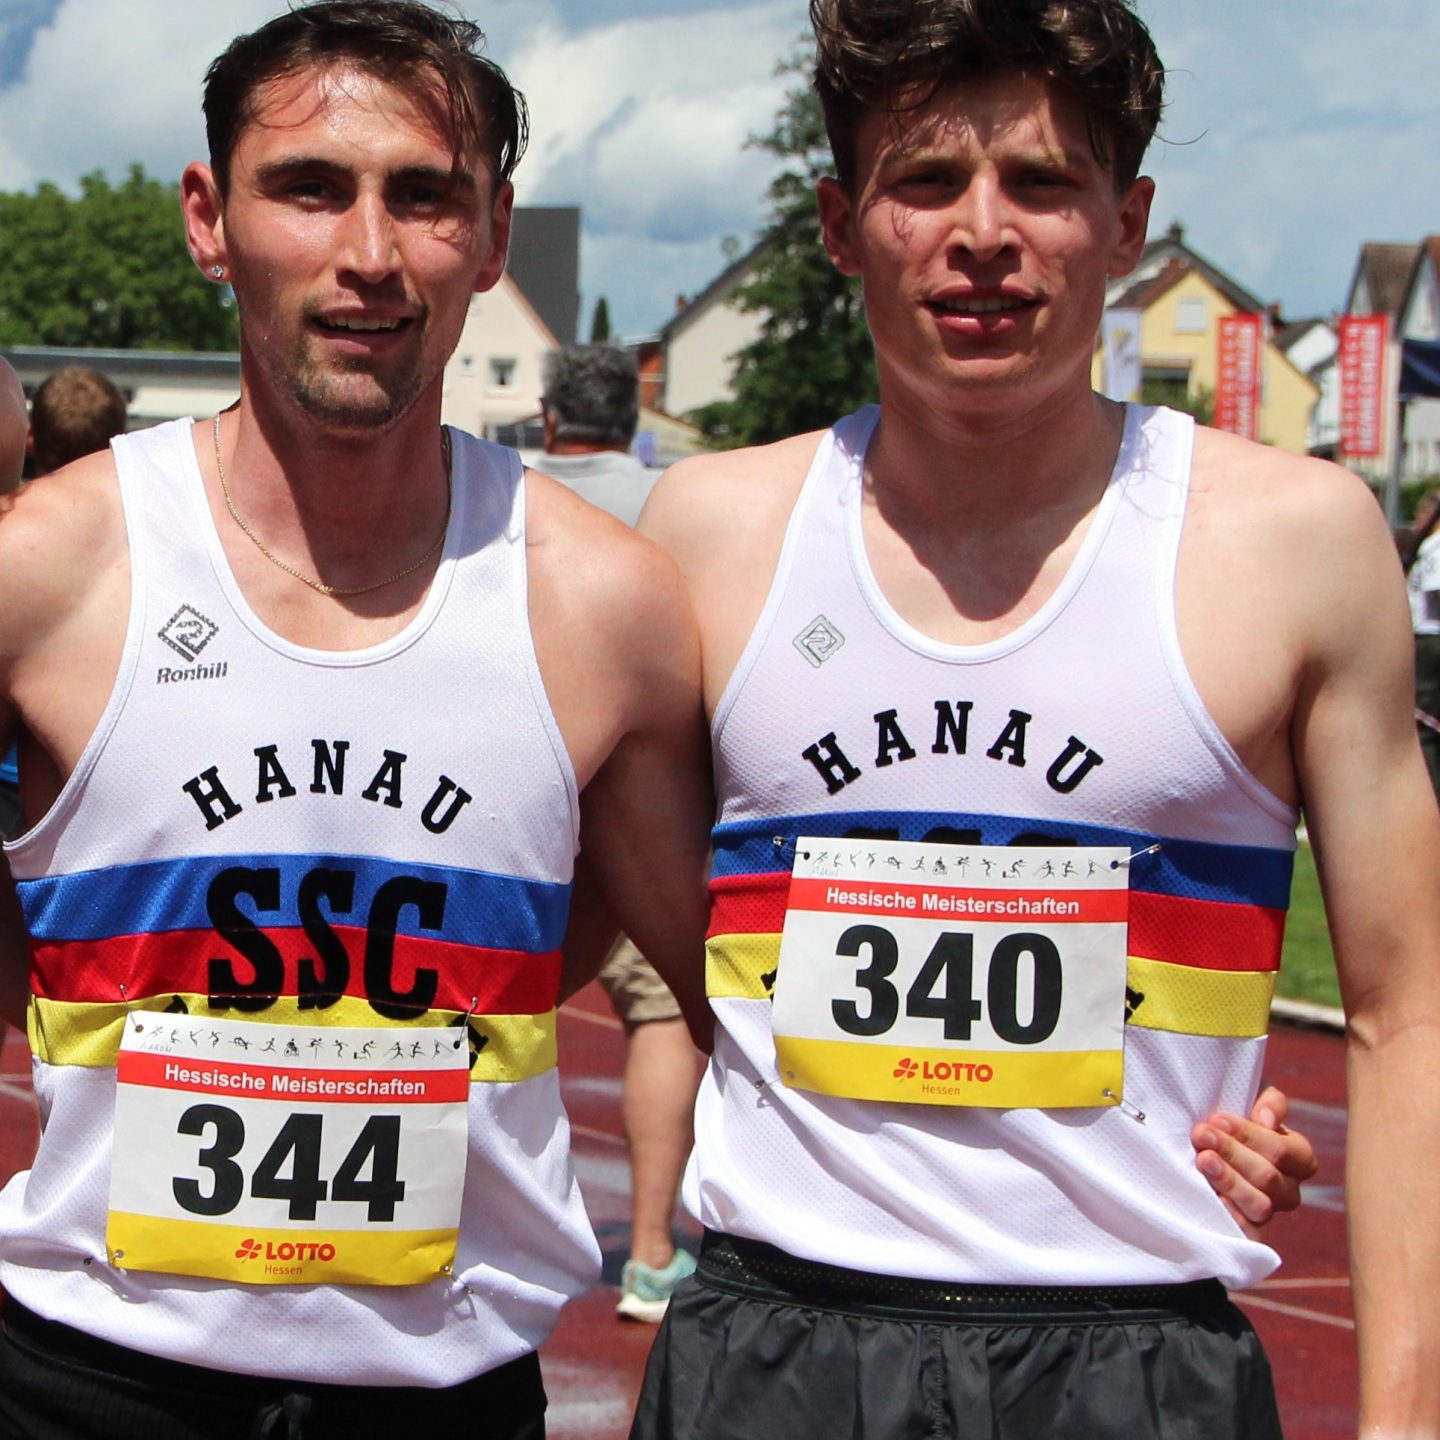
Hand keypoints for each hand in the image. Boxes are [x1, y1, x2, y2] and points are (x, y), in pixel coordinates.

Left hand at [1191, 1084, 1317, 1238]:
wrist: (1202, 1148)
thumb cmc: (1230, 1123)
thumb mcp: (1251, 1105)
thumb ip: (1270, 1104)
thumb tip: (1266, 1120)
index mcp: (1298, 1158)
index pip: (1285, 1151)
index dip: (1251, 1135)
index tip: (1218, 1119)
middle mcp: (1288, 1190)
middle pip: (1268, 1176)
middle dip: (1231, 1152)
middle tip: (1201, 1135)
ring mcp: (1268, 1212)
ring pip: (1260, 1205)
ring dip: (1229, 1180)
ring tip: (1203, 1160)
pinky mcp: (1247, 1231)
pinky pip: (1248, 1232)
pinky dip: (1232, 1215)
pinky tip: (1213, 1198)